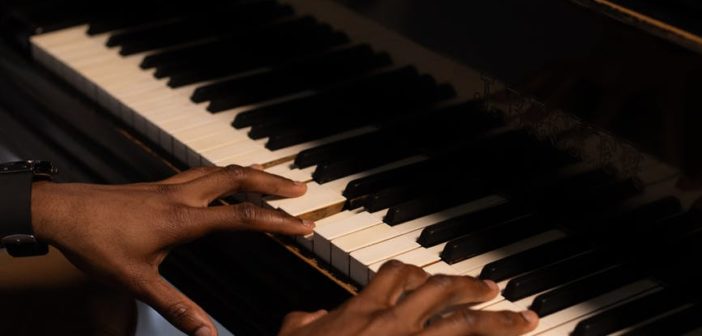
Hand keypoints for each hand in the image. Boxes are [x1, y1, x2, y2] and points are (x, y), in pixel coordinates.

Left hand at [30, 165, 312, 335]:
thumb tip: (205, 332)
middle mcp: (183, 196)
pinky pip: (204, 170)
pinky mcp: (162, 184)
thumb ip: (176, 307)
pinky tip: (229, 175)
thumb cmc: (96, 243)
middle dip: (274, 183)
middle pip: (239, 179)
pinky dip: (227, 171)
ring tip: (277, 178)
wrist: (62, 211)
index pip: (242, 217)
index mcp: (182, 220)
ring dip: (254, 173)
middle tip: (302, 189)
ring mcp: (172, 186)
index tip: (305, 225)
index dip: (279, 221)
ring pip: (222, 170)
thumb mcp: (136, 281)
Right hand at [279, 261, 537, 335]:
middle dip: (471, 288)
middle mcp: (392, 323)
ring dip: (498, 320)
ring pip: (463, 324)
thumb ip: (305, 320)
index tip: (434, 276)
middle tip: (496, 289)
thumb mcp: (294, 335)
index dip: (418, 271)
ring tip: (524, 319)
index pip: (396, 274)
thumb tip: (314, 314)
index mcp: (362, 309)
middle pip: (441, 292)